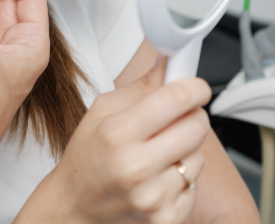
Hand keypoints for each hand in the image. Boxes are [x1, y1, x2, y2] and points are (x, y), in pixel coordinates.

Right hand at [16, 59, 210, 223]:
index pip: (176, 100)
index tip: (197, 86)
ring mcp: (153, 196)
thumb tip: (169, 65)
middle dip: (193, 114)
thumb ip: (140, 88)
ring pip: (198, 156)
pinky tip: (160, 174)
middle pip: (196, 127)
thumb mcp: (102, 111)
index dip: (194, 87)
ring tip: (161, 150)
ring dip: (187, 147)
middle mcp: (137, 166)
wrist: (76, 204)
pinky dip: (183, 176)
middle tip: (178, 114)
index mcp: (118, 133)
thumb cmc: (87, 154)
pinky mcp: (166, 218)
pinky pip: (194, 185)